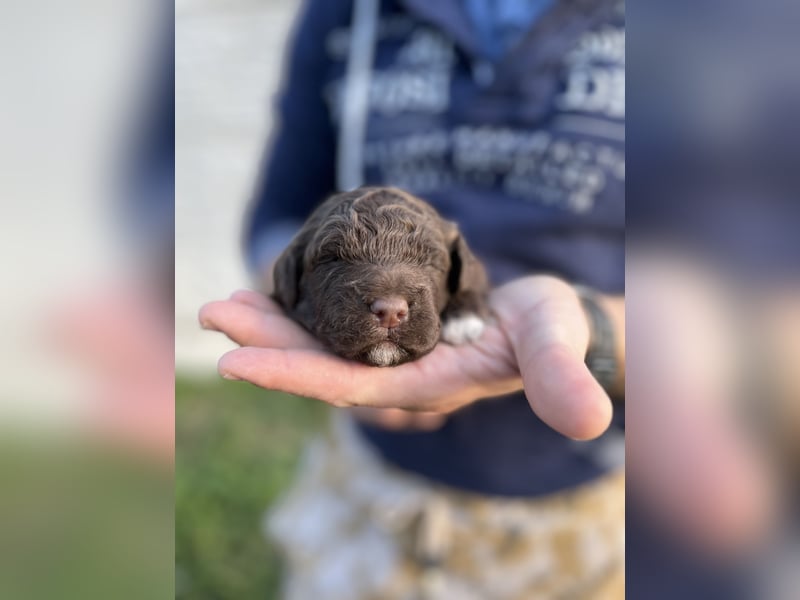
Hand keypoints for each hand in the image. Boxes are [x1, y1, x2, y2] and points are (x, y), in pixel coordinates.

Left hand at [199, 276, 611, 439]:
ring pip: (322, 344)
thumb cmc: (557, 332)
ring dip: (274, 324)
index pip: (349, 386)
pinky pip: (337, 325)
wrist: (554, 326)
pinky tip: (272, 291)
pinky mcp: (394, 333)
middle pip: (321, 364)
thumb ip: (563, 378)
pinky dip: (301, 311)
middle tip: (213, 311)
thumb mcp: (561, 346)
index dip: (293, 375)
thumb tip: (588, 421)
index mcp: (426, 386)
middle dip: (266, 341)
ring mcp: (393, 355)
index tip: (235, 361)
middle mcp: (398, 376)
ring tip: (227, 302)